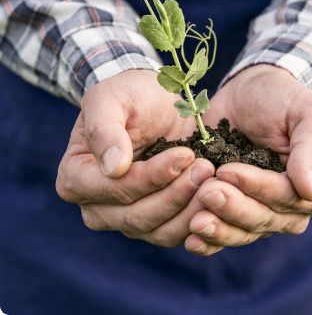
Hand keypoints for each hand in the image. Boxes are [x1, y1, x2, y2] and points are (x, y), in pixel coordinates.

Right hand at [56, 70, 213, 246]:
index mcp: (76, 178)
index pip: (114, 189)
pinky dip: (198, 218)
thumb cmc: (128, 97)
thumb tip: (112, 167)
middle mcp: (97, 207)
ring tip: (213, 177)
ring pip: (160, 231)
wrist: (152, 104)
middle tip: (206, 167)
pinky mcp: (154, 222)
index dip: (150, 176)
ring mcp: (125, 219)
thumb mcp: (110, 99)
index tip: (184, 154)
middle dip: (176, 193)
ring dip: (191, 208)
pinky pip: (176, 232)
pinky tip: (216, 195)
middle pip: (137, 217)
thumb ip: (103, 129)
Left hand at [183, 65, 311, 254]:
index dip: (259, 188)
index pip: (290, 197)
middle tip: (207, 191)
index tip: (228, 170)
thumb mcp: (306, 112)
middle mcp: (292, 207)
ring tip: (195, 220)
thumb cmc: (281, 98)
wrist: (247, 94)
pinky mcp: (235, 210)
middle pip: (264, 219)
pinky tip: (191, 240)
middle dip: (234, 207)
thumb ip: (311, 148)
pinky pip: (225, 234)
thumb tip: (310, 191)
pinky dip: (209, 241)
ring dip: (219, 229)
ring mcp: (262, 211)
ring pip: (243, 232)